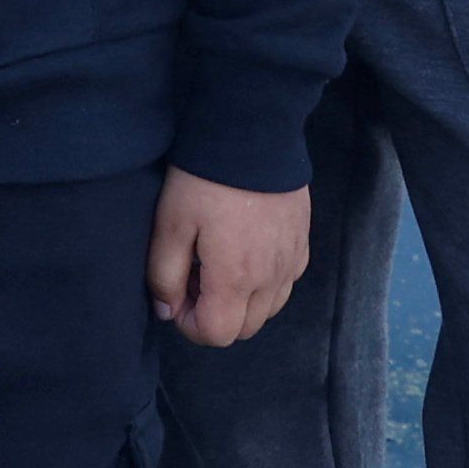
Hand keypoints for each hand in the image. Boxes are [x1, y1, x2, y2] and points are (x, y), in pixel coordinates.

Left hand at [150, 169, 305, 346]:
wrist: (252, 133)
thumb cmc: (205, 179)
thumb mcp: (171, 223)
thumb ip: (165, 274)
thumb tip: (167, 311)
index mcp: (236, 279)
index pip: (217, 335)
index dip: (189, 324)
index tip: (177, 295)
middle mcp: (271, 279)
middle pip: (244, 329)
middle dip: (215, 316)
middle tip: (195, 277)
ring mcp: (292, 263)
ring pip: (267, 310)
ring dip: (241, 302)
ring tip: (218, 263)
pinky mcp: (303, 245)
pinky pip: (285, 284)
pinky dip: (264, 284)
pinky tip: (244, 252)